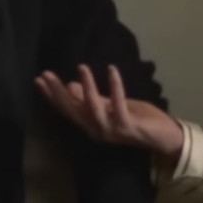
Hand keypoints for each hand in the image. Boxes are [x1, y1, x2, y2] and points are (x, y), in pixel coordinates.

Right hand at [35, 64, 184, 158]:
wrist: (163, 136)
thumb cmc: (138, 119)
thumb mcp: (112, 105)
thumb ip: (93, 98)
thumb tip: (71, 86)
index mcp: (92, 124)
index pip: (67, 109)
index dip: (52, 95)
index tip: (39, 79)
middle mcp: (97, 130)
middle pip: (74, 110)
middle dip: (59, 93)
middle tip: (47, 74)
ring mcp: (111, 130)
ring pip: (93, 109)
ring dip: (87, 88)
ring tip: (81, 67)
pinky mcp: (127, 126)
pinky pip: (118, 105)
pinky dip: (115, 87)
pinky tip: (111, 70)